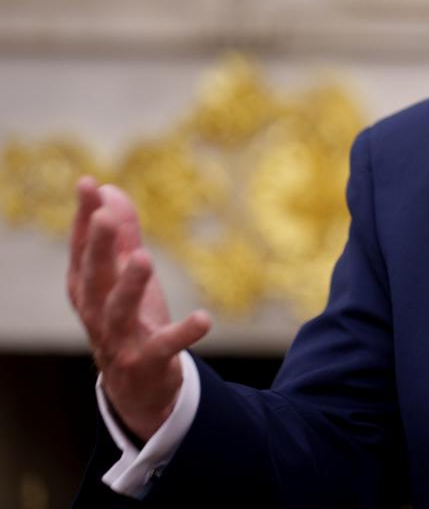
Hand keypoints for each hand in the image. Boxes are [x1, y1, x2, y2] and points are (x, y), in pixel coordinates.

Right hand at [67, 176, 210, 441]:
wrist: (136, 388)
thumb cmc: (129, 321)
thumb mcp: (125, 277)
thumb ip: (122, 235)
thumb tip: (112, 190)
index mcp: (88, 290)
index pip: (82, 250)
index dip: (83, 217)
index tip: (88, 183)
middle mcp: (97, 314)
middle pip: (94, 277)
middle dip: (98, 247)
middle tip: (104, 216)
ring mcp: (120, 340)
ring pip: (119, 312)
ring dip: (130, 285)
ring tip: (143, 258)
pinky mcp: (148, 362)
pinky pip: (165, 347)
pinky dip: (184, 333)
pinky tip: (204, 318)